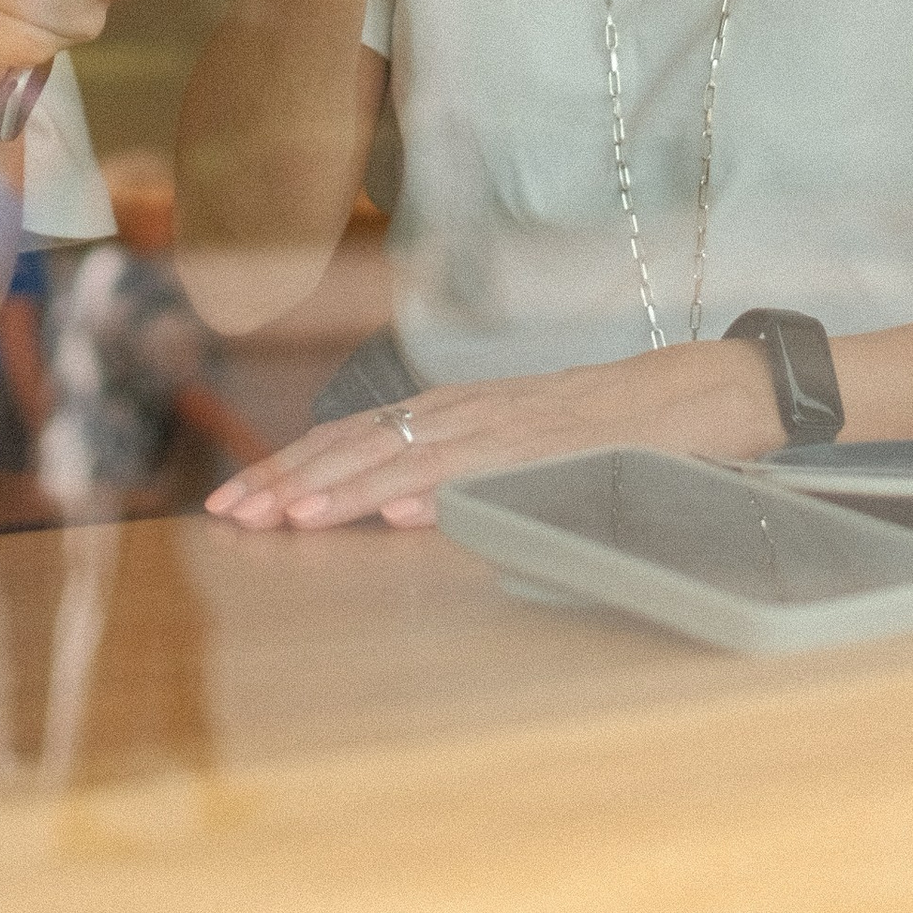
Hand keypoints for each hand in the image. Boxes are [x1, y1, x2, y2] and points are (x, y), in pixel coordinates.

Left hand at [205, 337, 776, 530]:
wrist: (685, 395)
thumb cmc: (595, 432)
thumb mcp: (508, 452)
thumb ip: (452, 476)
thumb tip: (391, 514)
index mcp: (446, 415)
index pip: (346, 441)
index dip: (286, 470)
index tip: (232, 504)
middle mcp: (461, 411)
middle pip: (356, 445)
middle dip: (287, 482)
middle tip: (227, 517)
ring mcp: (501, 425)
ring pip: (405, 456)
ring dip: (341, 489)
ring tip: (288, 517)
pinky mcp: (545, 445)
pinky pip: (481, 467)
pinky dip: (433, 487)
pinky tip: (395, 511)